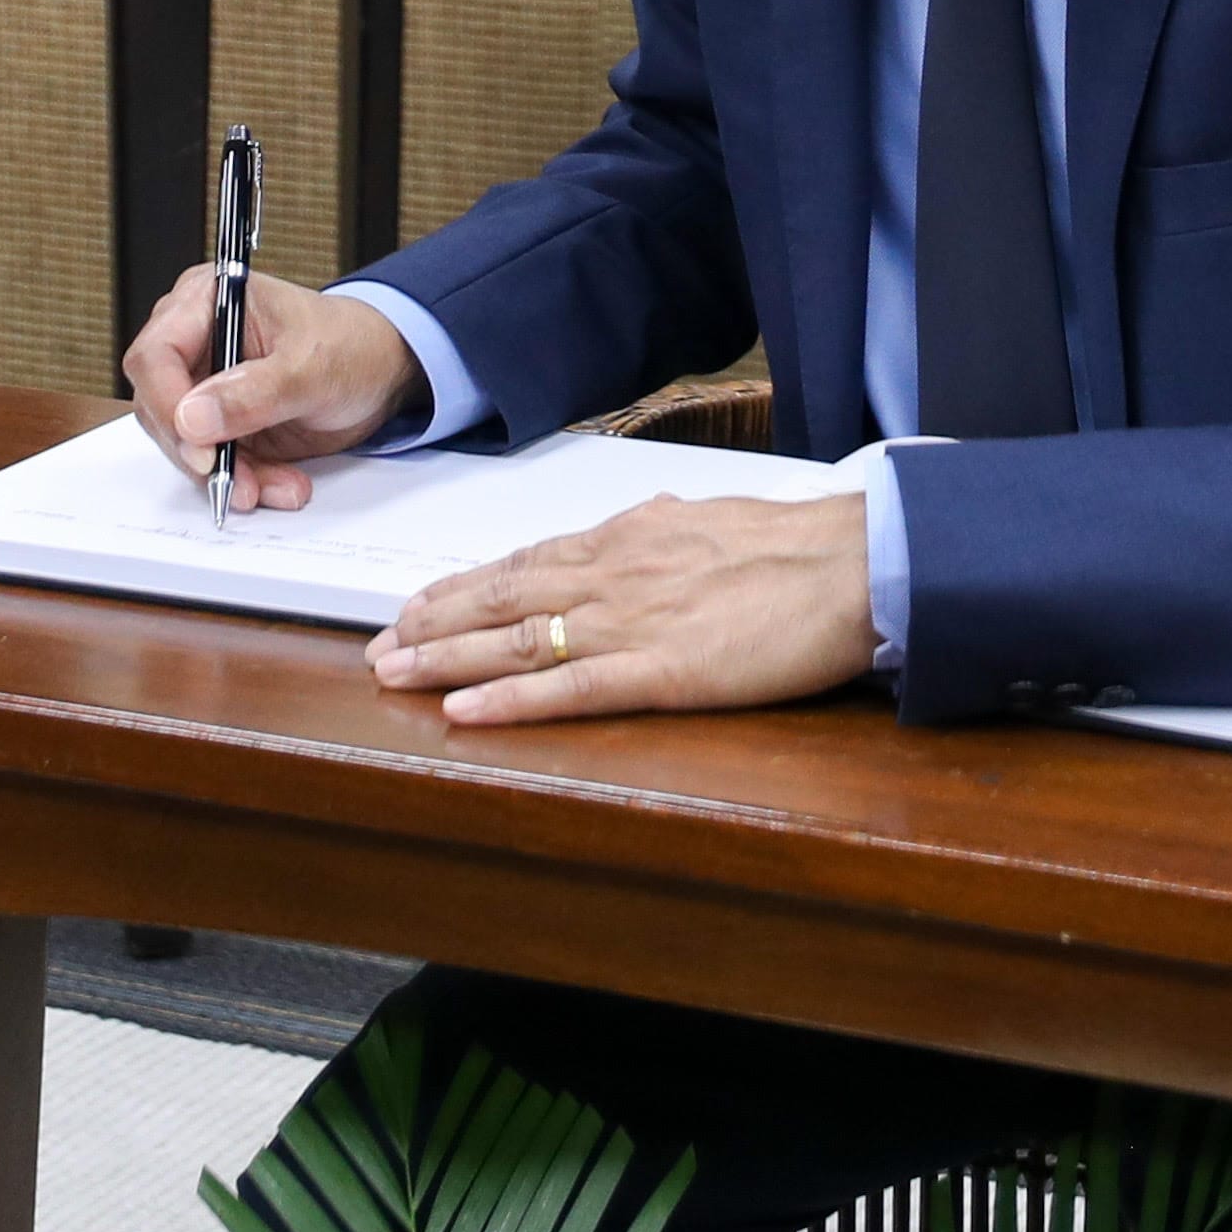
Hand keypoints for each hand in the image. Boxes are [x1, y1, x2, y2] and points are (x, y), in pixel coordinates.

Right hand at [122, 260, 417, 504]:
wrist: (381, 372)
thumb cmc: (350, 344)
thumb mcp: (311, 365)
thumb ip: (253, 392)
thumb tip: (191, 419)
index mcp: (205, 302)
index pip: (155, 355)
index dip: (167, 404)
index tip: (199, 447)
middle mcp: (195, 343)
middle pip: (160, 407)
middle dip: (200, 453)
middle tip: (239, 482)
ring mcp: (205, 388)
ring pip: (186, 445)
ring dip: (229, 475)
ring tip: (278, 487)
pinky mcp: (221, 426)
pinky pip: (215, 464)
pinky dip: (246, 481)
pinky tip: (282, 486)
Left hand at [371, 497, 877, 727]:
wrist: (853, 563)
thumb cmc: (796, 546)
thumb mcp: (710, 521)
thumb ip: (663, 533)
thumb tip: (642, 527)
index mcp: (627, 540)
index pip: (525, 562)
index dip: (463, 585)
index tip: (418, 602)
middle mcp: (613, 575)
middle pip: (501, 598)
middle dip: (431, 622)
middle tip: (378, 644)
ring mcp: (632, 623)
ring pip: (516, 640)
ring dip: (446, 658)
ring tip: (394, 674)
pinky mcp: (662, 672)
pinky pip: (569, 689)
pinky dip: (509, 700)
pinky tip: (466, 710)